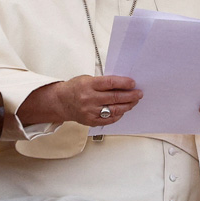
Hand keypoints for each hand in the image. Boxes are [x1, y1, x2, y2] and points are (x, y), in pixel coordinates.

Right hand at [19, 75, 142, 126]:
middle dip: (130, 95)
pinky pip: (109, 119)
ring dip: (127, 106)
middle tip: (138, 93)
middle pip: (115, 98)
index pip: (110, 83)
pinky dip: (118, 115)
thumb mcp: (87, 79)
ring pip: (114, 110)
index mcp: (88, 85)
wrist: (61, 102)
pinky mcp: (91, 121)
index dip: (124, 83)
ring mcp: (90, 111)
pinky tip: (123, 110)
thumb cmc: (75, 88)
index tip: (133, 83)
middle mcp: (89, 99)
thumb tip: (123, 84)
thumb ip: (103, 82)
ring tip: (134, 102)